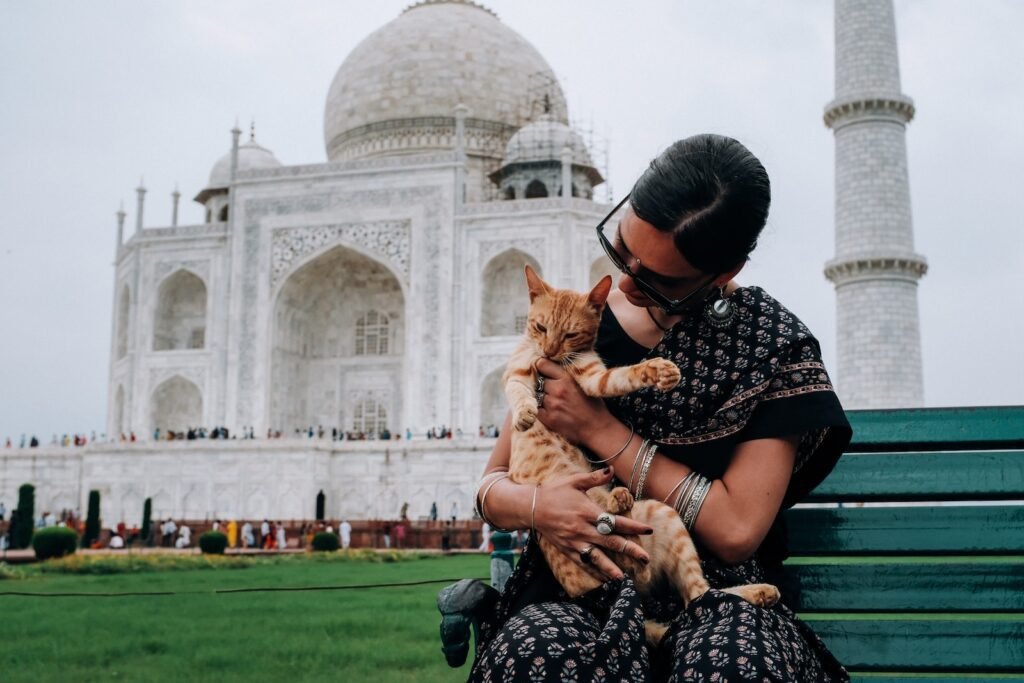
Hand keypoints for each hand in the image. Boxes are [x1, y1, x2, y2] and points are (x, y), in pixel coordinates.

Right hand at [532, 468, 651, 580]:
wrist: (531, 507)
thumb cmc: (554, 491)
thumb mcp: (574, 480)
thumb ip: (594, 477)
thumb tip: (612, 469)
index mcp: (587, 511)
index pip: (615, 521)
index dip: (633, 526)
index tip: (649, 530)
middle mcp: (583, 528)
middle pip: (610, 541)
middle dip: (630, 550)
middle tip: (645, 558)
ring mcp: (574, 541)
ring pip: (596, 556)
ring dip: (611, 567)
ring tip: (624, 577)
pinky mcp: (566, 549)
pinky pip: (582, 562)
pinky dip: (593, 570)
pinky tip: (603, 578)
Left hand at [534, 358, 609, 444]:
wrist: (597, 428)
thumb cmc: (594, 406)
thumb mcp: (584, 384)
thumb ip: (568, 377)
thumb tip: (553, 370)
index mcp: (567, 379)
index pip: (544, 366)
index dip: (541, 367)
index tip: (541, 368)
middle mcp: (558, 390)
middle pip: (539, 381)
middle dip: (543, 384)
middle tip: (551, 389)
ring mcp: (552, 405)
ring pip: (537, 396)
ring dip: (542, 397)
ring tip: (553, 401)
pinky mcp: (549, 419)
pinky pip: (537, 409)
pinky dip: (541, 409)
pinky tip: (551, 411)